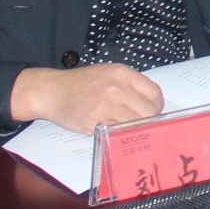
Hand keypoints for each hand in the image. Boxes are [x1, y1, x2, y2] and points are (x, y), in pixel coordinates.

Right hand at [9, 63, 163, 133]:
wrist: (52, 91)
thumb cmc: (81, 83)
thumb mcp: (109, 73)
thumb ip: (130, 85)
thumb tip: (152, 102)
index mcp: (123, 74)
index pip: (155, 93)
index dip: (157, 106)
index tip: (152, 112)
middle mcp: (117, 88)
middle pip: (149, 111)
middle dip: (148, 121)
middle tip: (141, 125)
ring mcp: (106, 105)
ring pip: (135, 124)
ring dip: (134, 129)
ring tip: (128, 129)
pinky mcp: (95, 121)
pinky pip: (117, 132)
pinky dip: (119, 134)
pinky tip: (114, 132)